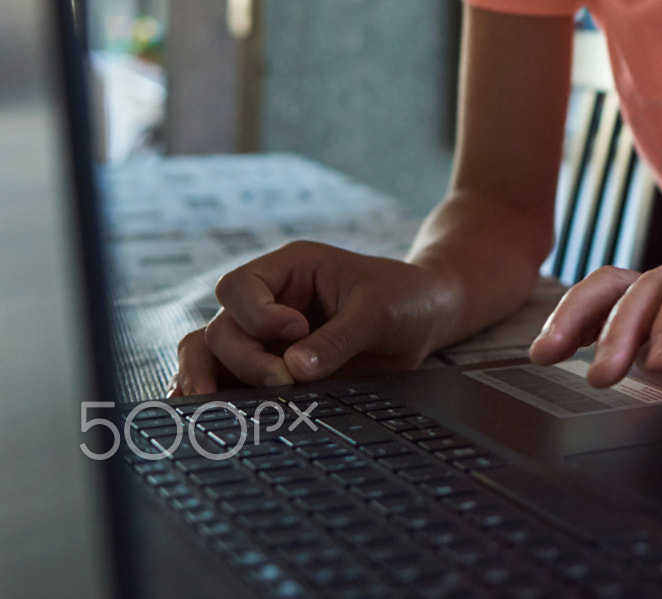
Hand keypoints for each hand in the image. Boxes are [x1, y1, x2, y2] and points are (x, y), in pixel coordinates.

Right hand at [171, 242, 450, 395]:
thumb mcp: (379, 311)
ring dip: (207, 382)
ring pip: (209, 355)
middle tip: (281, 382)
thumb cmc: (403, 298)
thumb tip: (293, 372)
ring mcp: (264, 336)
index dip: (256, 315)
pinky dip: (215, 398)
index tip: (297, 331)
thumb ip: (338, 339)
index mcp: (289, 269)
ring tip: (213, 413)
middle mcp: (267, 301)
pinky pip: (227, 380)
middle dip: (245, 359)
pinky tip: (209, 419)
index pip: (239, 287)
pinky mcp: (271, 367)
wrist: (425, 316)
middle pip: (221, 329)